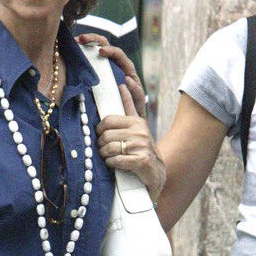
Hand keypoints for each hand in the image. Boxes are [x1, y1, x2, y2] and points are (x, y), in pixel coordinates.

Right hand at [76, 33, 145, 115]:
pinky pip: (89, 62)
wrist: (125, 121)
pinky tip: (72, 52)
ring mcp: (105, 69)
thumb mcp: (137, 103)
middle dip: (94, 39)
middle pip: (105, 45)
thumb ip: (135, 92)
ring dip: (85, 44)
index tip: (100, 53)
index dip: (110, 50)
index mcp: (126, 69)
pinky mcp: (96, 74)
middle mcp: (116, 65)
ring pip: (95, 50)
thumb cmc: (133, 111)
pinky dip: (80, 55)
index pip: (118, 54)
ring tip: (74, 42)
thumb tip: (128, 79)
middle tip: (81, 39)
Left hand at [97, 84, 166, 201]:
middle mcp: (141, 131)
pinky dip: (111, 164)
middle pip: (106, 135)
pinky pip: (116, 161)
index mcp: (137, 121)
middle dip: (101, 145)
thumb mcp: (136, 127)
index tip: (100, 134)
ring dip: (105, 155)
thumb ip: (130, 107)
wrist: (156, 172)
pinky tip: (114, 164)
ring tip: (108, 157)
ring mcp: (142, 145)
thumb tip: (123, 84)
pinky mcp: (141, 160)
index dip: (100, 129)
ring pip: (110, 148)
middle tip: (103, 149)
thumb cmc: (141, 149)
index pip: (109, 120)